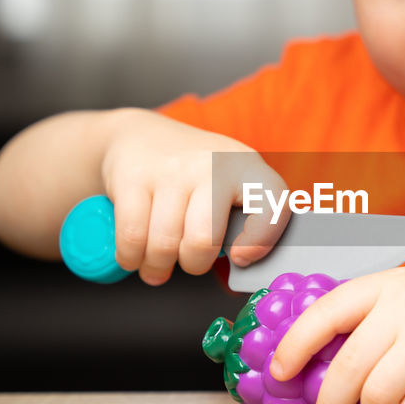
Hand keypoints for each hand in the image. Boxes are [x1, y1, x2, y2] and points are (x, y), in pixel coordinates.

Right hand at [99, 109, 289, 284]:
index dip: (261, 240)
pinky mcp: (133, 177)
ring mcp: (170, 169)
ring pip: (164, 245)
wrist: (140, 136)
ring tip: (158, 264)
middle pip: (203, 240)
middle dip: (194, 264)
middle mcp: (212, 164)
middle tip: (190, 262)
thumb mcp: (227, 184)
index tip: (240, 257)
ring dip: (158, 266)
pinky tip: (134, 256)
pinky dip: (131, 258)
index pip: (272, 205)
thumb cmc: (194, 176)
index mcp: (247, 167)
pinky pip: (132, 238)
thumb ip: (241, 220)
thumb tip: (243, 266)